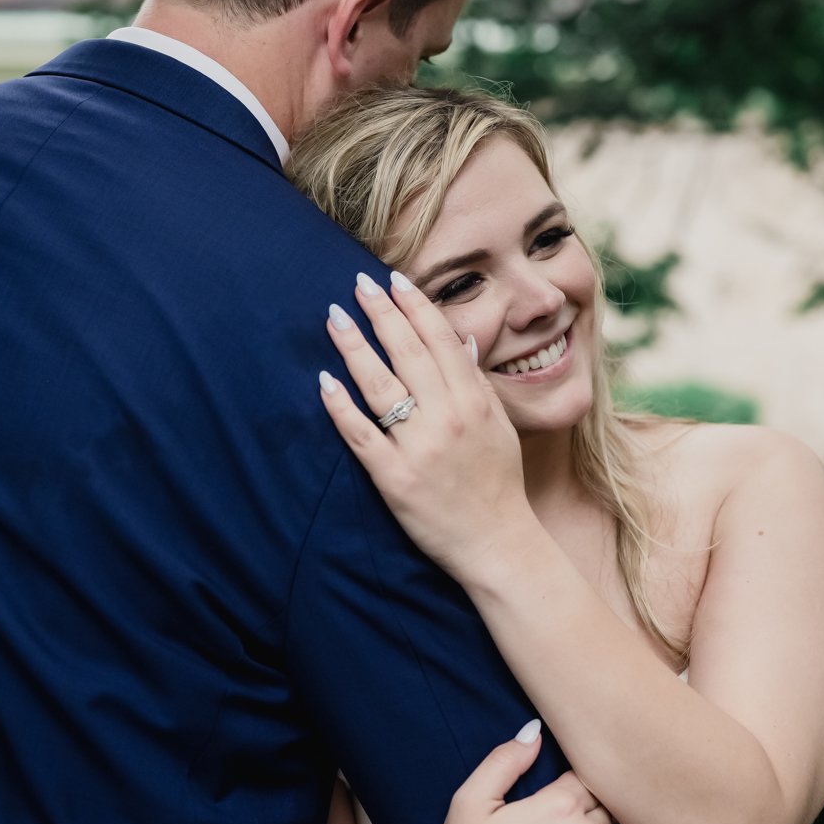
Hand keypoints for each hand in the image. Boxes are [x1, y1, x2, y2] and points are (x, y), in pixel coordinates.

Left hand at [319, 271, 532, 578]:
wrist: (498, 543)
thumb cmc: (499, 483)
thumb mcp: (500, 425)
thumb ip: (477, 382)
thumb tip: (461, 340)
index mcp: (474, 401)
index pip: (440, 340)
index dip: (415, 306)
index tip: (394, 280)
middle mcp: (448, 418)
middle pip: (407, 353)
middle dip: (381, 313)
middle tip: (357, 284)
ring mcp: (419, 448)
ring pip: (380, 385)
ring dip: (354, 347)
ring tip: (335, 317)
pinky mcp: (394, 478)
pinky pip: (361, 435)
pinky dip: (340, 406)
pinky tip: (323, 380)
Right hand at [433, 723, 637, 823]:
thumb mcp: (471, 801)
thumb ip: (505, 760)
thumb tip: (535, 730)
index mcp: (559, 806)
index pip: (589, 776)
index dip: (578, 777)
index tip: (568, 782)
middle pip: (609, 804)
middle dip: (596, 800)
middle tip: (580, 804)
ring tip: (599, 823)